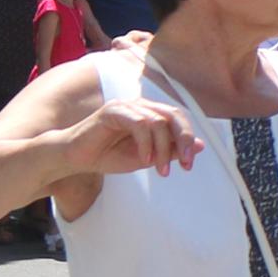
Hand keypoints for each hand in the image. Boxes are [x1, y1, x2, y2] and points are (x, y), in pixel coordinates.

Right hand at [59, 97, 201, 178]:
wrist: (76, 159)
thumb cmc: (108, 156)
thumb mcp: (147, 158)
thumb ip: (172, 151)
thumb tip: (201, 146)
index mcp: (150, 114)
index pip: (178, 119)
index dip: (188, 139)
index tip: (188, 165)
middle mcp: (140, 106)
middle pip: (173, 115)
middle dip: (184, 140)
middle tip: (185, 165)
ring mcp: (126, 106)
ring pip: (158, 122)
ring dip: (163, 149)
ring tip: (159, 170)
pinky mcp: (112, 110)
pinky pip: (139, 124)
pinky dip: (146, 143)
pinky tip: (145, 160)